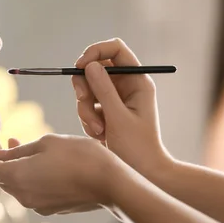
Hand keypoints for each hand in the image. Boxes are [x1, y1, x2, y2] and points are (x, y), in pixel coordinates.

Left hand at [0, 134, 122, 215]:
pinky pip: (30, 190)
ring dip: (12, 165)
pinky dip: (27, 175)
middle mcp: (23, 196)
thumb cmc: (80, 156)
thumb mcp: (46, 143)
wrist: (111, 183)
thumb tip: (2, 152)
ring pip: (14, 183)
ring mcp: (37, 205)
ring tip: (19, 143)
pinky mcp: (50, 208)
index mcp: (17, 178)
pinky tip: (39, 161)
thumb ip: (18, 149)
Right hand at [71, 38, 172, 176]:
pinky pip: (87, 106)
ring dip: (85, 110)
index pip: (115, 49)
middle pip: (95, 68)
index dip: (95, 51)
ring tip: (98, 131)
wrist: (143, 173)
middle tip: (83, 101)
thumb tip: (89, 65)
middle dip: (85, 86)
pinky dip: (88, 119)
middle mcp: (127, 85)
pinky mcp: (106, 111)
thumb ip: (103, 90)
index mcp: (137, 81)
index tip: (80, 66)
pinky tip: (99, 136)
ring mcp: (116, 98)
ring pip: (87, 89)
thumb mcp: (117, 118)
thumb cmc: (137, 148)